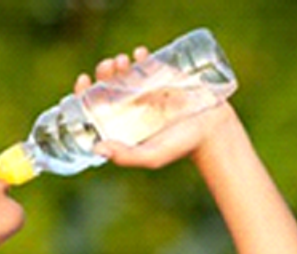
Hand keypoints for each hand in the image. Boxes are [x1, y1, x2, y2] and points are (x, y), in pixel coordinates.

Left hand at [74, 47, 238, 170]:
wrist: (212, 130)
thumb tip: (97, 149)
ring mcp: (146, 89)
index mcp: (122, 123)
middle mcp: (131, 106)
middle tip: (109, 67)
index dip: (84, 92)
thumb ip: (127, 156)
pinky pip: (146, 62)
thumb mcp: (152, 156)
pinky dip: (140, 55)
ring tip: (122, 61)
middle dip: (103, 72)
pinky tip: (140, 54)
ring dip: (118, 62)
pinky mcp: (163, 77)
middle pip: (107, 84)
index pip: (95, 106)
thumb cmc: (182, 147)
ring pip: (124, 71)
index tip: (84, 81)